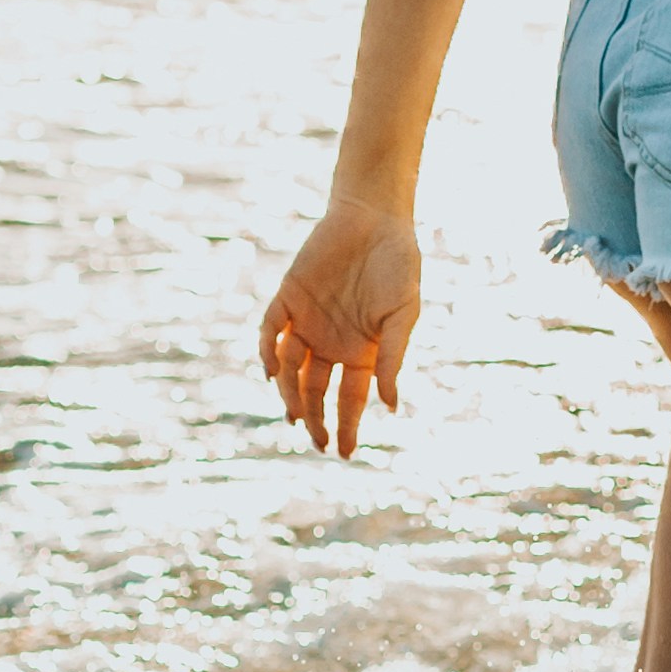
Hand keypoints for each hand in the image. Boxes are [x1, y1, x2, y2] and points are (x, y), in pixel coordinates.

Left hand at [259, 202, 422, 454]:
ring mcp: (306, 322)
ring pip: (290, 370)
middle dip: (315, 419)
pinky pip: (271, 331)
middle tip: (316, 442)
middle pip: (316, 392)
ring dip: (291, 393)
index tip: (344, 452)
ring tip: (296, 414)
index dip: (346, 426)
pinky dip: (268, 352)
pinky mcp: (287, 299)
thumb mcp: (402, 316)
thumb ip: (392, 358)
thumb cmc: (397, 265)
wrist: (374, 218)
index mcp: (360, 352)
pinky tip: (274, 370)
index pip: (349, 399)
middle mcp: (330, 343)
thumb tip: (390, 405)